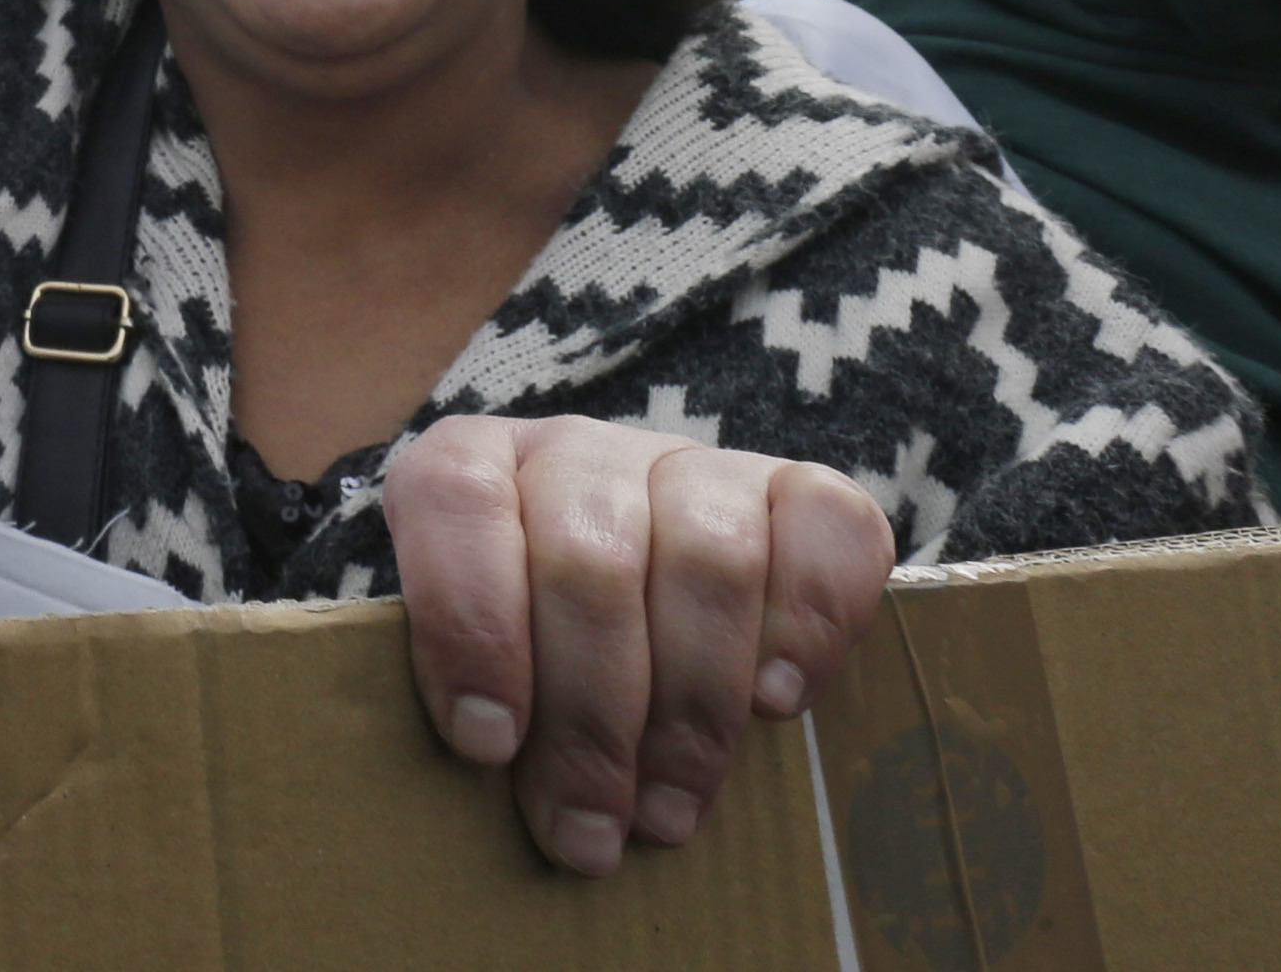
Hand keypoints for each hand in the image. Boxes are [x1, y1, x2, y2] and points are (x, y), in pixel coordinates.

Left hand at [385, 414, 891, 877]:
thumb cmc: (530, 655)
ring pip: (708, 558)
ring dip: (691, 709)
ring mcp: (687, 460)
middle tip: (590, 831)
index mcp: (473, 464)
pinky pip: (825, 526)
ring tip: (670, 810)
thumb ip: (474, 692)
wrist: (637, 601)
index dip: (470, 619)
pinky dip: (807, 624)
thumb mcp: (475, 666)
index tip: (488, 745)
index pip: (455, 497)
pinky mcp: (792, 486)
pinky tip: (774, 704)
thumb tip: (498, 775)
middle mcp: (578, 449)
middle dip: (589, 720)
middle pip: (591, 560)